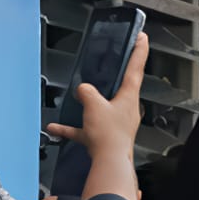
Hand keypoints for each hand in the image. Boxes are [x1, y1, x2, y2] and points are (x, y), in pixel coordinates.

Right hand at [45, 32, 148, 161]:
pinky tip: (55, 128)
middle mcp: (126, 109)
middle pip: (121, 87)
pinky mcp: (103, 137)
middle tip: (113, 63)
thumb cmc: (109, 134)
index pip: (135, 69)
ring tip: (77, 97)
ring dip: (88, 104)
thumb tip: (84, 89)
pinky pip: (85, 129)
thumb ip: (87, 92)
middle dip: (116, 76)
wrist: (109, 162)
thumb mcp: (94, 104)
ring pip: (101, 108)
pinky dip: (72, 128)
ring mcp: (116, 123)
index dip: (139, 52)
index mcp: (129, 98)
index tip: (143, 37)